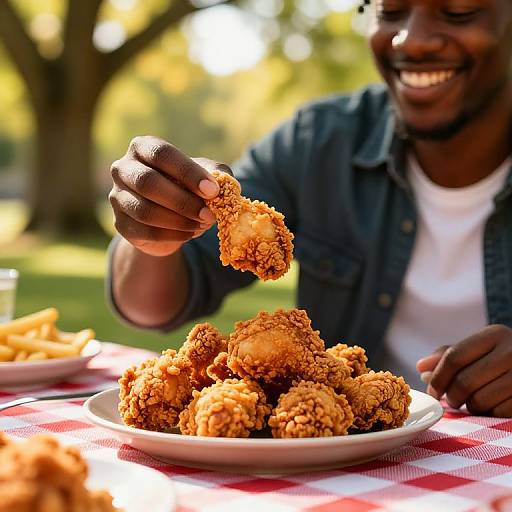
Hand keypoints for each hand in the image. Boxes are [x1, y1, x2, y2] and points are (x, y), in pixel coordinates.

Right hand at [109, 136, 231, 256]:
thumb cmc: (188, 188)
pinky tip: (190, 234)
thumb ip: (218, 175)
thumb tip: (225, 185)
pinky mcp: (121, 224)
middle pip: (148, 182)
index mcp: (143, 147)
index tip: (213, 190)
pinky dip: (173, 236)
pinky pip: (146, 232)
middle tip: (209, 215)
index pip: (162, 154)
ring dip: (179, 221)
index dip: (188, 172)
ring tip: (202, 224)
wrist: (168, 219)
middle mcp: (123, 168)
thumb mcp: (205, 176)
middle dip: (183, 201)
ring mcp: (117, 197)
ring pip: (145, 211)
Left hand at [416, 325, 511, 416]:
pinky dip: (488, 415)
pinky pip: (497, 413)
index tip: (431, 391)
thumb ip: (448, 355)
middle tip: (450, 400)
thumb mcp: (479, 349)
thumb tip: (421, 368)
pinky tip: (491, 407)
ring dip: (469, 407)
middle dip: (451, 396)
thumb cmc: (503, 358)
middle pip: (464, 381)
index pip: (454, 356)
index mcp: (495, 334)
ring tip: (472, 402)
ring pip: (479, 400)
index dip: (438, 377)